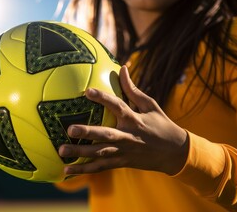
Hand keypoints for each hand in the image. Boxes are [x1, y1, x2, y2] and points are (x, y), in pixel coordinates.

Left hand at [58, 65, 188, 175]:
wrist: (174, 154)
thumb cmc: (161, 125)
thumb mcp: (150, 105)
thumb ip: (133, 89)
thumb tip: (123, 68)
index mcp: (135, 120)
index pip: (118, 107)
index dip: (103, 99)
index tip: (87, 91)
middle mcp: (128, 136)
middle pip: (105, 135)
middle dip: (88, 132)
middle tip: (69, 129)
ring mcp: (123, 152)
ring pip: (100, 154)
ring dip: (81, 153)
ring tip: (61, 151)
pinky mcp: (121, 163)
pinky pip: (100, 167)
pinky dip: (84, 169)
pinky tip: (67, 169)